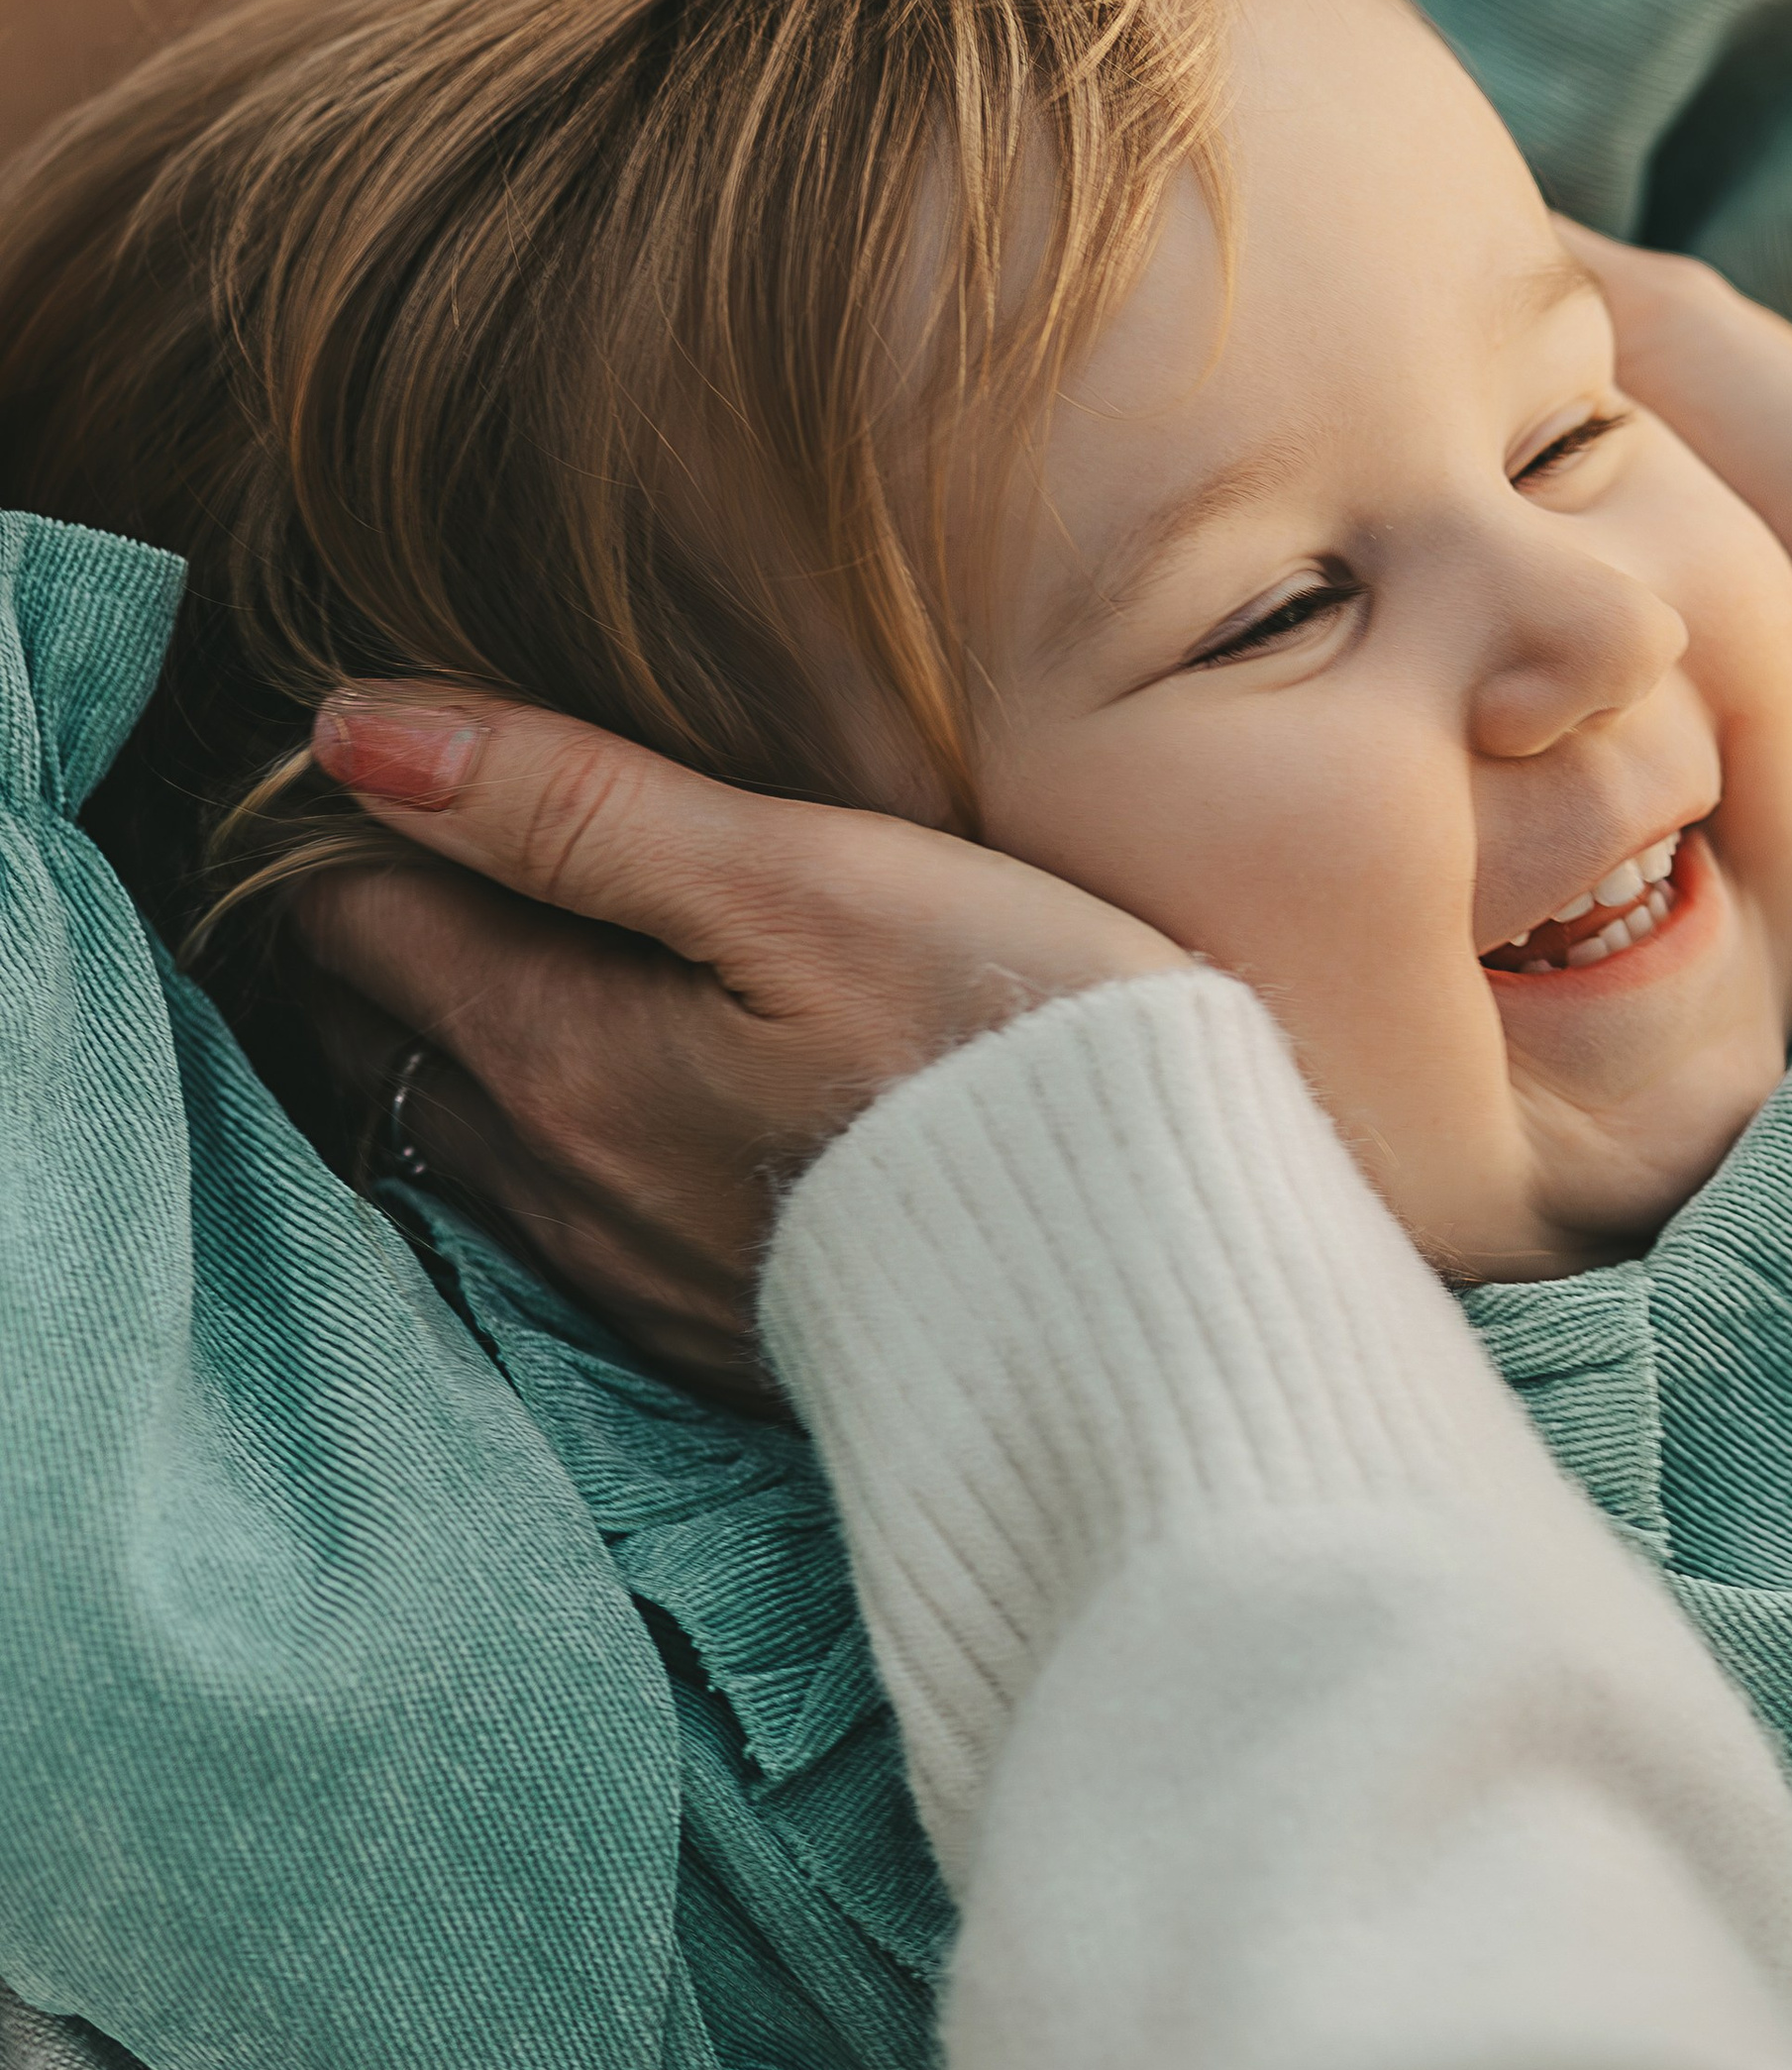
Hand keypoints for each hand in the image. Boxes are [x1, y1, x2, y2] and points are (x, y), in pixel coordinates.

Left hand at [294, 687, 1186, 1403]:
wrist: (1166, 1281)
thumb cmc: (1011, 1043)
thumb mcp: (803, 879)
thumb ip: (574, 805)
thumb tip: (355, 732)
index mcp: (561, 1056)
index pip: (357, 917)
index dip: (348, 817)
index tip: (367, 750)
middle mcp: (562, 1186)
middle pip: (381, 1034)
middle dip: (374, 929)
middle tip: (407, 830)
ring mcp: (632, 1278)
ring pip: (459, 1134)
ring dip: (450, 1035)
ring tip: (490, 939)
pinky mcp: (715, 1337)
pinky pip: (556, 1223)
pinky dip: (540, 1137)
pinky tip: (607, 1092)